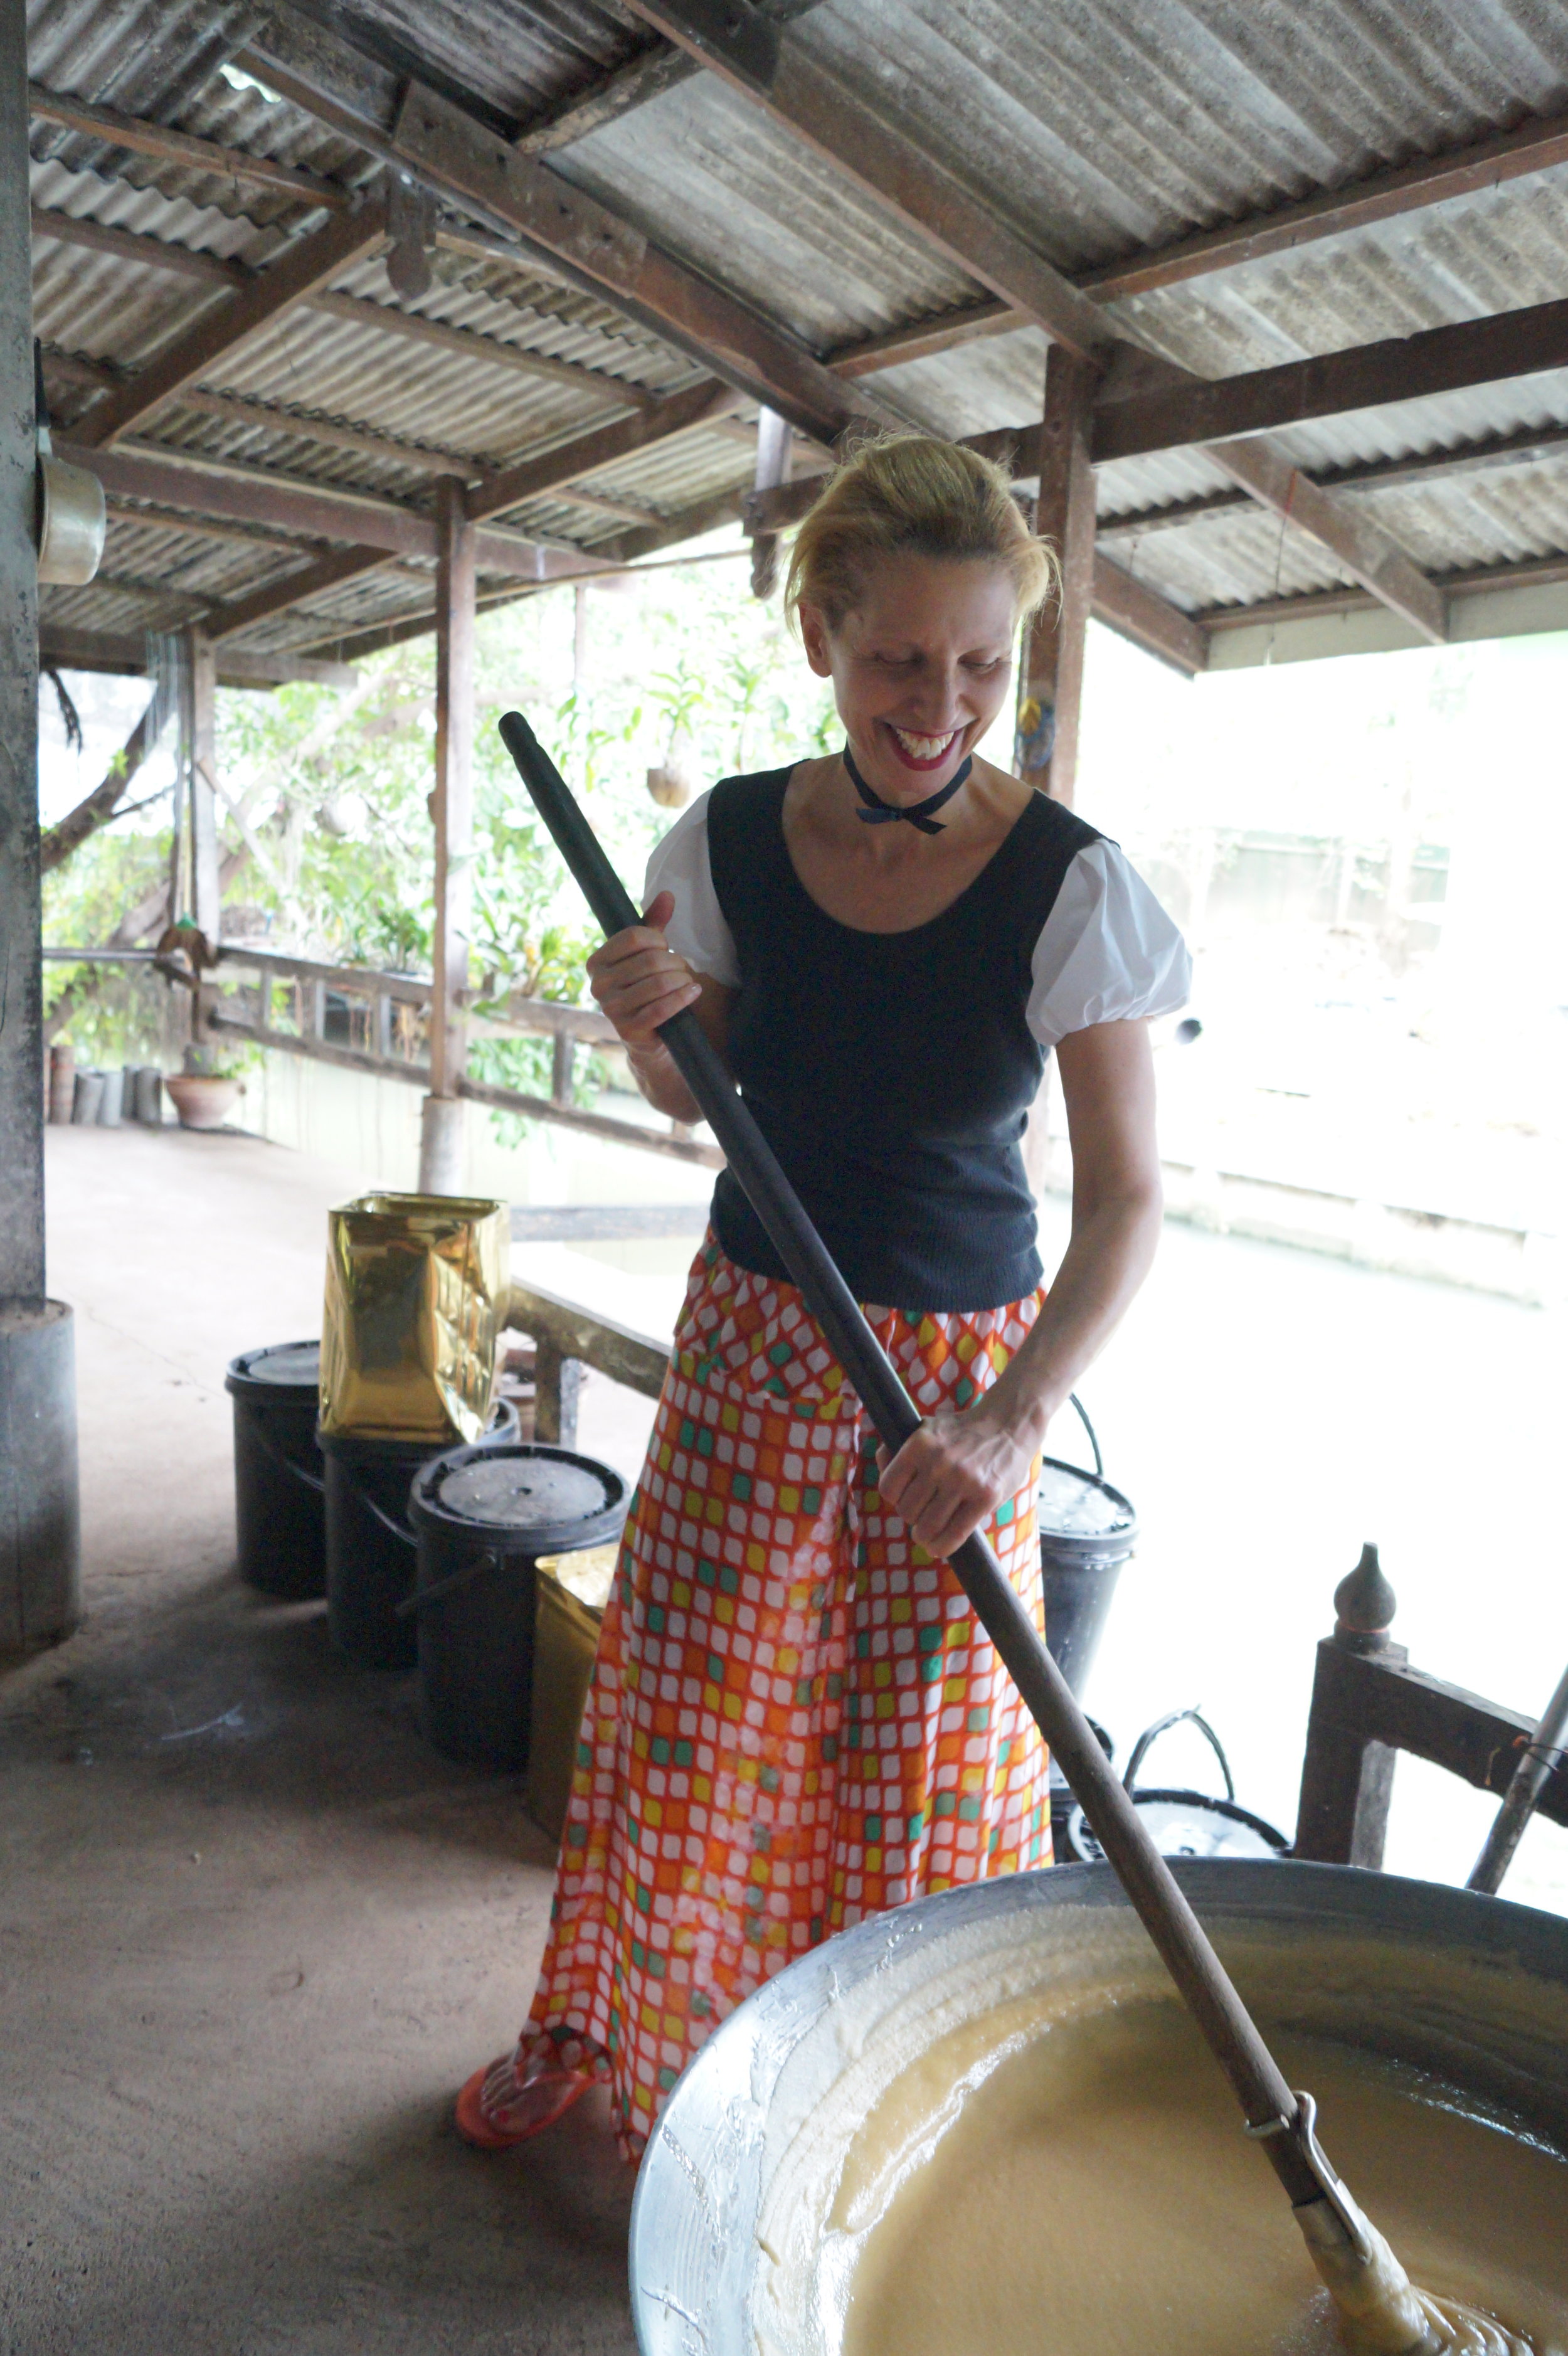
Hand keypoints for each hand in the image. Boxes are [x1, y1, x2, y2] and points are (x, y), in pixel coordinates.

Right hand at [586, 890, 700, 1046]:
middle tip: (681, 969)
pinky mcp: (628, 1030)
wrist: (646, 1034)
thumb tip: (666, 894)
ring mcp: (611, 1009)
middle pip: (650, 961)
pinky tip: (693, 993)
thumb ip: (654, 924)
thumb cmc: (644, 986)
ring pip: (658, 983)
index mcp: (596, 961)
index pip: (634, 937)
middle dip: (674, 963)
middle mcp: (597, 985)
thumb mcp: (646, 953)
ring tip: (687, 982)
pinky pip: (661, 1009)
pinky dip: (682, 998)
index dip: (658, 940)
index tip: (665, 948)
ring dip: (681, 980)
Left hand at [876, 1403, 1039, 1560]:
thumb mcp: (929, 1427)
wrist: (1010, 1424)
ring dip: (925, 1536)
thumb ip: (902, 1445)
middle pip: (907, 1511)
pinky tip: (939, 1547)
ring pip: (927, 1527)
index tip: (905, 1498)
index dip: (895, 1498)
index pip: (888, 1488)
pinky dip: (942, 1547)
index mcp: (919, 1443)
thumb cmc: (964, 1431)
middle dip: (912, 1516)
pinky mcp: (985, 1497)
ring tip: (929, 1532)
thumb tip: (881, 1460)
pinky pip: (954, 1535)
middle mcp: (938, 1462)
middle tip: (923, 1513)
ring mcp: (963, 1480)